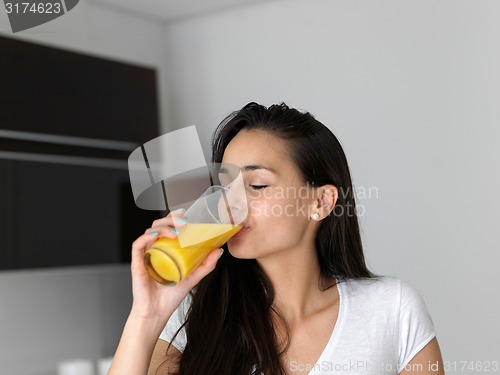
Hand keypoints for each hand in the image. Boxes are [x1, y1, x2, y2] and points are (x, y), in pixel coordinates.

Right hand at [129, 209, 222, 324]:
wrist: (157, 313)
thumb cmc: (170, 296)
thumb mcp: (193, 277)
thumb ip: (205, 265)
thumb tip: (218, 251)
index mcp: (164, 249)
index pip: (167, 227)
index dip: (173, 216)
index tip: (185, 212)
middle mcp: (153, 249)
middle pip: (158, 225)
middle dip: (170, 219)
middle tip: (184, 222)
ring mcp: (145, 255)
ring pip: (149, 231)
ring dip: (163, 227)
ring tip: (176, 231)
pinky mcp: (136, 263)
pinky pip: (138, 244)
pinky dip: (147, 237)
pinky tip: (157, 236)